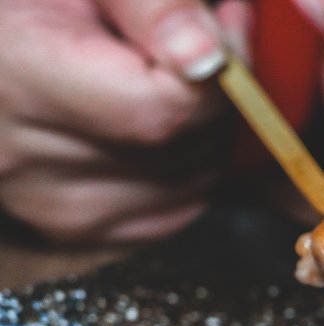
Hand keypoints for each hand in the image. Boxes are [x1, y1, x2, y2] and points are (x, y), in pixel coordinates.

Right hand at [0, 0, 250, 242]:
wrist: (0, 51)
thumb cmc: (35, 5)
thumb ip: (151, 4)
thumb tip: (206, 57)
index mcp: (18, 77)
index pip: (162, 110)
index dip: (217, 66)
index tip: (226, 23)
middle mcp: (25, 157)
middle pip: (181, 148)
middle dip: (217, 93)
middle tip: (208, 42)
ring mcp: (52, 204)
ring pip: (192, 183)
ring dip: (208, 130)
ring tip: (178, 78)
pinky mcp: (76, 229)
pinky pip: (176, 211)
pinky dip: (190, 169)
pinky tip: (166, 124)